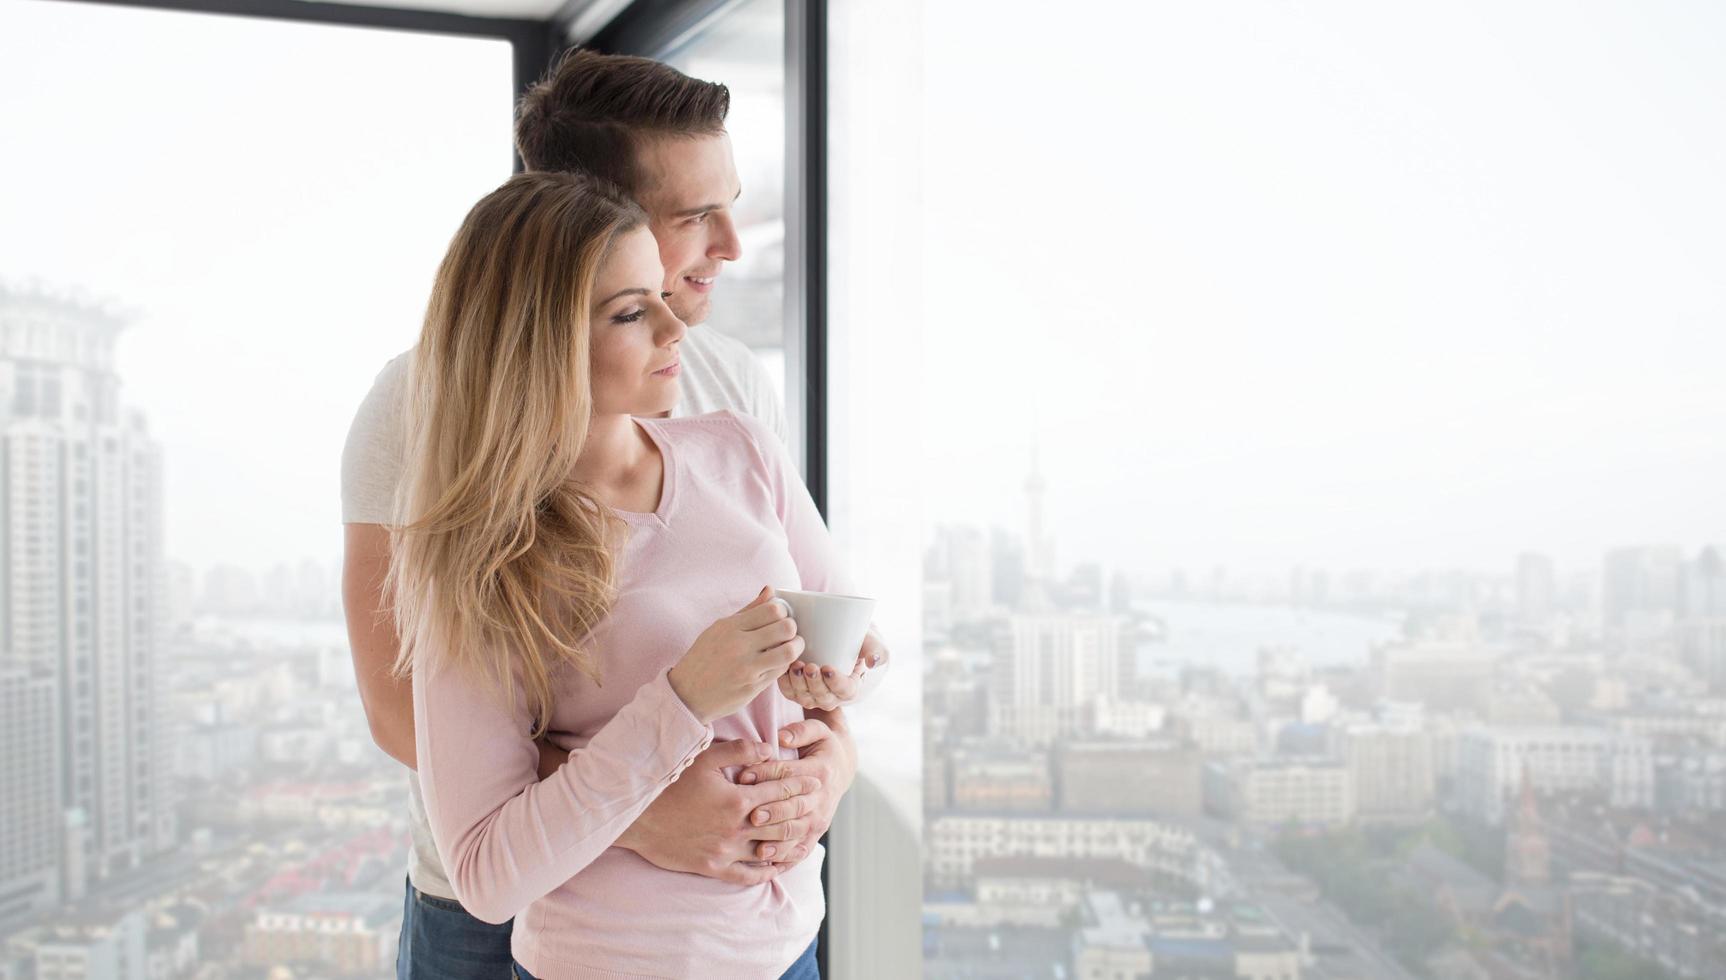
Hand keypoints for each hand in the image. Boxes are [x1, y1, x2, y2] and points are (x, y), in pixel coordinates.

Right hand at [614, 738, 823, 885]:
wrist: (636, 818)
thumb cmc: (669, 784)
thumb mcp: (703, 758)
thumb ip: (739, 751)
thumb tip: (770, 748)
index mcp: (737, 799)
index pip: (780, 791)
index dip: (801, 784)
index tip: (816, 780)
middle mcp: (736, 828)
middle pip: (782, 822)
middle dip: (804, 812)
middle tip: (819, 805)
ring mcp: (725, 851)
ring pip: (771, 851)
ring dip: (792, 844)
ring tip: (808, 836)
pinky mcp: (713, 868)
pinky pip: (749, 875)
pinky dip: (768, 871)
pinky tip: (780, 866)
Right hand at [669, 587, 803, 723]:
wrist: (687, 694)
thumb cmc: (704, 658)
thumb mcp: (719, 629)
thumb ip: (749, 610)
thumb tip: (770, 590)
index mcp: (730, 626)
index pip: (773, 610)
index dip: (783, 612)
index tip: (780, 618)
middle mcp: (738, 645)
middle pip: (786, 628)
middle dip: (793, 628)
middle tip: (789, 633)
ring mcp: (747, 668)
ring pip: (789, 651)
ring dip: (796, 647)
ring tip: (792, 647)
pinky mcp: (753, 687)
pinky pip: (781, 671)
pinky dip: (785, 664)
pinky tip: (779, 661)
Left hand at [736, 715, 856, 867]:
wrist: (841, 768)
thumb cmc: (821, 746)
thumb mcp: (817, 731)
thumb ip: (800, 731)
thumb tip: (783, 738)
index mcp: (820, 771)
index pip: (789, 774)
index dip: (765, 774)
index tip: (742, 776)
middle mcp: (822, 798)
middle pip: (793, 807)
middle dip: (771, 812)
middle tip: (750, 815)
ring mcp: (819, 819)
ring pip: (797, 833)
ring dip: (778, 841)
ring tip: (758, 849)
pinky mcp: (815, 833)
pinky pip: (800, 850)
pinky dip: (784, 859)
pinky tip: (766, 866)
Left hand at [777, 627, 887, 710]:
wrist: (838, 637)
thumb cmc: (857, 640)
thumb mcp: (872, 642)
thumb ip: (878, 650)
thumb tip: (873, 661)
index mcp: (850, 687)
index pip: (844, 691)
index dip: (835, 683)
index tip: (828, 668)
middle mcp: (831, 696)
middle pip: (822, 696)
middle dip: (814, 683)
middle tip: (809, 666)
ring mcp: (812, 695)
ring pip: (804, 697)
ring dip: (798, 684)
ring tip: (796, 665)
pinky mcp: (796, 689)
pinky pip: (789, 692)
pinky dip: (784, 683)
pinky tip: (783, 668)